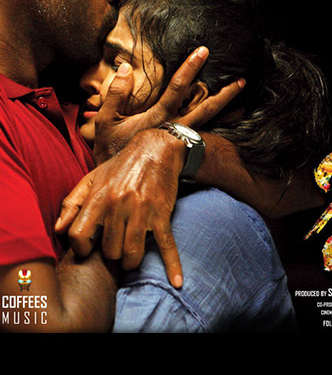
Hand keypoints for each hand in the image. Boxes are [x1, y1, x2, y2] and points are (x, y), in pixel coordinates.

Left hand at [56, 129, 185, 287]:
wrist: (156, 148)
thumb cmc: (121, 167)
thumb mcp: (92, 178)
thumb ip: (72, 203)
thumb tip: (57, 229)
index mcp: (98, 198)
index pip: (78, 235)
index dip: (81, 247)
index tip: (88, 247)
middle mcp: (118, 206)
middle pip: (108, 250)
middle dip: (111, 254)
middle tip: (115, 246)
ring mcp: (141, 212)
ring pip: (131, 253)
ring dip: (130, 261)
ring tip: (129, 257)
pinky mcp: (161, 214)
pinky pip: (166, 244)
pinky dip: (172, 264)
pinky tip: (176, 281)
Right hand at [93, 45, 244, 161]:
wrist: (118, 183)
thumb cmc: (111, 152)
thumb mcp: (106, 122)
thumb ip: (115, 94)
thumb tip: (125, 68)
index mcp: (159, 117)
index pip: (178, 88)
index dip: (190, 68)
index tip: (203, 52)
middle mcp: (175, 128)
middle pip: (206, 108)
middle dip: (224, 93)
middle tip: (242, 80)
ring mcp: (181, 140)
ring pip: (209, 121)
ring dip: (226, 108)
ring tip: (241, 97)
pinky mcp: (183, 150)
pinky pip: (204, 133)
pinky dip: (218, 124)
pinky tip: (232, 117)